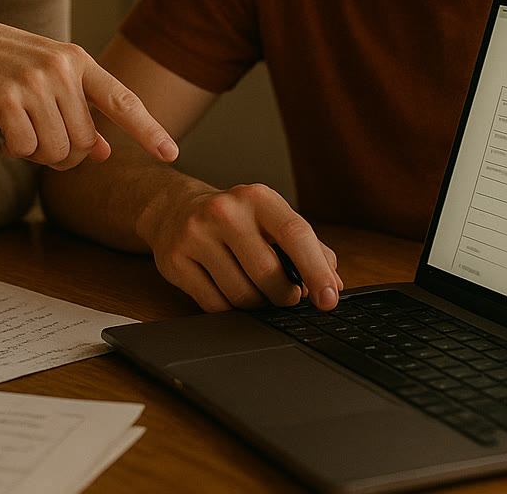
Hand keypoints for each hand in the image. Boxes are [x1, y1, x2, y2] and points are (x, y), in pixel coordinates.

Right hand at [0, 17, 177, 170]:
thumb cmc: (2, 68)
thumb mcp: (47, 80)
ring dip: (36, 153)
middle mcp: (62, 68)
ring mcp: (34, 81)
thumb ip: (79, 109)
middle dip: (63, 153)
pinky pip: (25, 149)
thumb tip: (105, 152)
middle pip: (84, 143)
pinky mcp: (6, 98)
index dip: (149, 129)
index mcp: (78, 60)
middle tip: (39, 137)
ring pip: (56, 152)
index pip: (123, 100)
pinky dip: (13, 150)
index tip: (172, 153)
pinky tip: (1, 131)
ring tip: (19, 129)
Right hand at [139, 182, 343, 311]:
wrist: (173, 207)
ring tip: (255, 289)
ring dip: (257, 304)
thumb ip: (308, 247)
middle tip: (287, 296)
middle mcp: (225, 211)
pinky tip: (229, 290)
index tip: (329, 298)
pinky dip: (231, 308)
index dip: (317, 270)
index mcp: (257, 197)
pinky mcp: (175, 261)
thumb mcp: (271, 219)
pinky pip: (215, 306)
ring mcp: (196, 235)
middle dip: (285, 296)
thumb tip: (333, 283)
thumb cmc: (235, 219)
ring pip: (242, 295)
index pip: (295, 234)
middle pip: (268, 274)